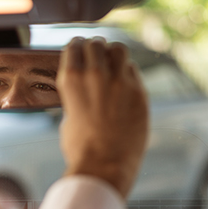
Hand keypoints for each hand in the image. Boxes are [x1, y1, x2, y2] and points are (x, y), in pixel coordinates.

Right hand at [57, 37, 148, 197]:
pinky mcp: (139, 92)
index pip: (74, 46)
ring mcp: (120, 82)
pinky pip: (132, 70)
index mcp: (71, 80)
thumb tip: (83, 90)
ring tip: (111, 61)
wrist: (103, 164)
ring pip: (118, 49)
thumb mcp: (68, 116)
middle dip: (94, 47)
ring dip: (112, 53)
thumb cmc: (80, 147)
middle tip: (94, 53)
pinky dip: (126, 72)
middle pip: (96, 44)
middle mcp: (95, 75)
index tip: (78, 48)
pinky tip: (122, 82)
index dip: (76, 46)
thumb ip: (76, 97)